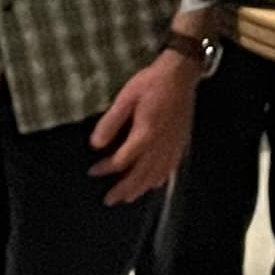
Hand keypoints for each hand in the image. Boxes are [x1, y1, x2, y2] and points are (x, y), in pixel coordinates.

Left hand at [88, 42, 201, 203]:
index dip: (106, 168)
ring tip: (127, 198)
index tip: (93, 171)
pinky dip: (158, 180)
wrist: (180, 74)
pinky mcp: (180, 143)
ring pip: (156, 175)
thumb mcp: (125, 97)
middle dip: (123, 189)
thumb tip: (95, 144)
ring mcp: (173, 146)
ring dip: (140, 189)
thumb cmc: (151, 83)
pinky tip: (152, 184)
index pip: (123, 160)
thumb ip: (110, 122)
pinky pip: (169, 169)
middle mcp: (161, 145)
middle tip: (109, 200)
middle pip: (141, 175)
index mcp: (146, 133)